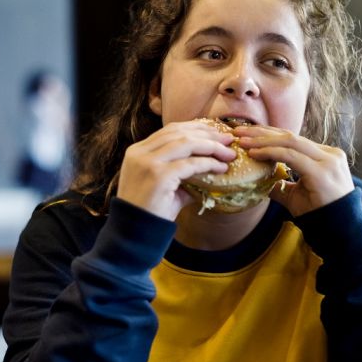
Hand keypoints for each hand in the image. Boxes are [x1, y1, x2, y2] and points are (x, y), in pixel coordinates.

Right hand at [117, 121, 235, 220]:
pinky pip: (191, 164)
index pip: (170, 130)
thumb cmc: (149, 211)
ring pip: (187, 143)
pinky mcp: (158, 176)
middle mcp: (140, 153)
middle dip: (207, 133)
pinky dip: (209, 164)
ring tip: (228, 153)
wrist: (133, 234)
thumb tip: (208, 167)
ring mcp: (148, 163)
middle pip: (179, 132)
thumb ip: (180, 172)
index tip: (215, 132)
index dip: (195, 128)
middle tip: (227, 138)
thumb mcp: (162, 184)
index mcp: (138, 151)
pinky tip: (221, 168)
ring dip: (211, 146)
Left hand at [235, 125, 354, 216]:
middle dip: (262, 133)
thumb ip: (282, 185)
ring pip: (289, 142)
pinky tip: (254, 154)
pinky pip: (291, 156)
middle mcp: (329, 154)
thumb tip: (261, 182)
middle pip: (290, 136)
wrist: (340, 232)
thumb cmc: (319, 214)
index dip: (269, 134)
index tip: (248, 134)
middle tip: (238, 132)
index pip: (293, 139)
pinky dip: (270, 153)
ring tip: (242, 141)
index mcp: (326, 155)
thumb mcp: (297, 195)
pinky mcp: (321, 171)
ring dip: (262, 140)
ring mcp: (328, 160)